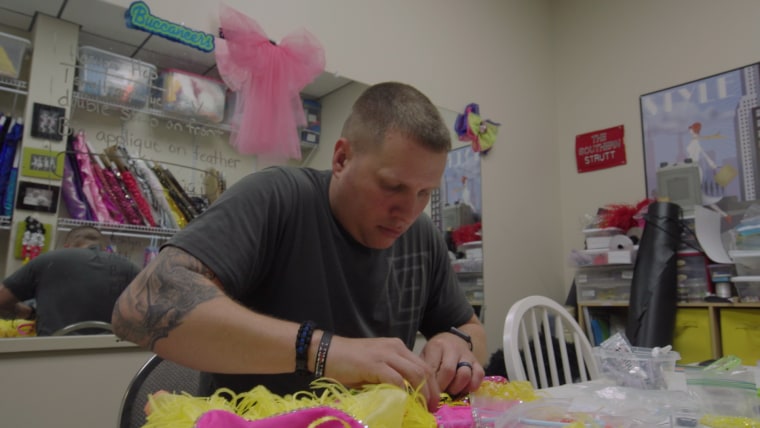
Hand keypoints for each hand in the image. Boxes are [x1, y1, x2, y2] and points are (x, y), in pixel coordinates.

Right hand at [321, 336, 440, 411]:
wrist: (325, 352)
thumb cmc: (348, 363)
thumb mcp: (376, 368)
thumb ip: (392, 377)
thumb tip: (407, 398)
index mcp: (398, 347)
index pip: (424, 365)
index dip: (433, 385)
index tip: (433, 402)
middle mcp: (395, 347)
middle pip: (424, 369)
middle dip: (433, 391)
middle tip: (434, 409)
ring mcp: (385, 354)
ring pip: (415, 374)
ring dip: (423, 394)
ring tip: (424, 409)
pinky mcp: (374, 363)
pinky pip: (396, 380)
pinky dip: (403, 394)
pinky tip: (404, 404)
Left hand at [419, 331, 484, 396]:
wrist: (453, 340)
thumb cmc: (435, 353)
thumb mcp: (425, 355)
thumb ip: (424, 370)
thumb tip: (423, 389)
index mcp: (437, 346)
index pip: (433, 367)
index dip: (431, 384)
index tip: (429, 392)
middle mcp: (453, 348)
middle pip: (449, 371)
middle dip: (443, 387)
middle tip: (439, 393)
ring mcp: (467, 355)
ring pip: (465, 374)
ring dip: (457, 388)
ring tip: (451, 391)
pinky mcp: (477, 362)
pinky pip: (479, 376)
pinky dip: (472, 386)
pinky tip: (464, 390)